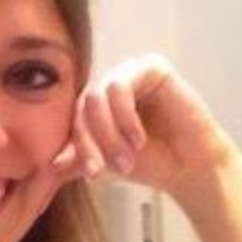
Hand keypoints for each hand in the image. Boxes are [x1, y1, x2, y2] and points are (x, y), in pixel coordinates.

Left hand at [53, 54, 236, 199]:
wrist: (189, 168)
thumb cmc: (149, 162)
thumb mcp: (105, 162)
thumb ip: (79, 159)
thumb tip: (52, 163)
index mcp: (95, 103)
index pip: (74, 118)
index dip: (79, 146)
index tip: (92, 174)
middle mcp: (109, 85)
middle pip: (81, 107)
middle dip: (94, 142)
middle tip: (114, 168)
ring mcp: (128, 73)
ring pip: (96, 97)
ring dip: (110, 133)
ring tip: (128, 156)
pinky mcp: (150, 67)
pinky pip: (120, 87)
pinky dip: (125, 117)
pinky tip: (139, 138)